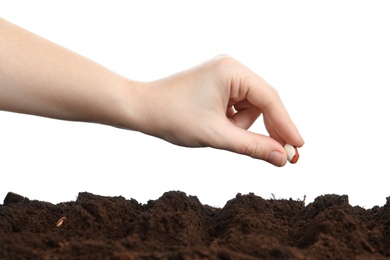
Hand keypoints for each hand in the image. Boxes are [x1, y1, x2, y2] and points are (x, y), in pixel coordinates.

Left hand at [131, 55, 303, 165]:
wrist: (142, 109)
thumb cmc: (173, 117)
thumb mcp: (216, 135)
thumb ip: (252, 147)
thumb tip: (281, 158)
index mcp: (232, 71)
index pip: (269, 100)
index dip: (286, 125)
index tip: (299, 146)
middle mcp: (231, 68)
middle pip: (263, 103)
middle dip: (268, 129)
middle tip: (284, 157)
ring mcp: (224, 75)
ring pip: (250, 108)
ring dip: (241, 127)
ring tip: (218, 133)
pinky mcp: (218, 85)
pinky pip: (237, 107)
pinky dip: (233, 122)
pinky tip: (217, 127)